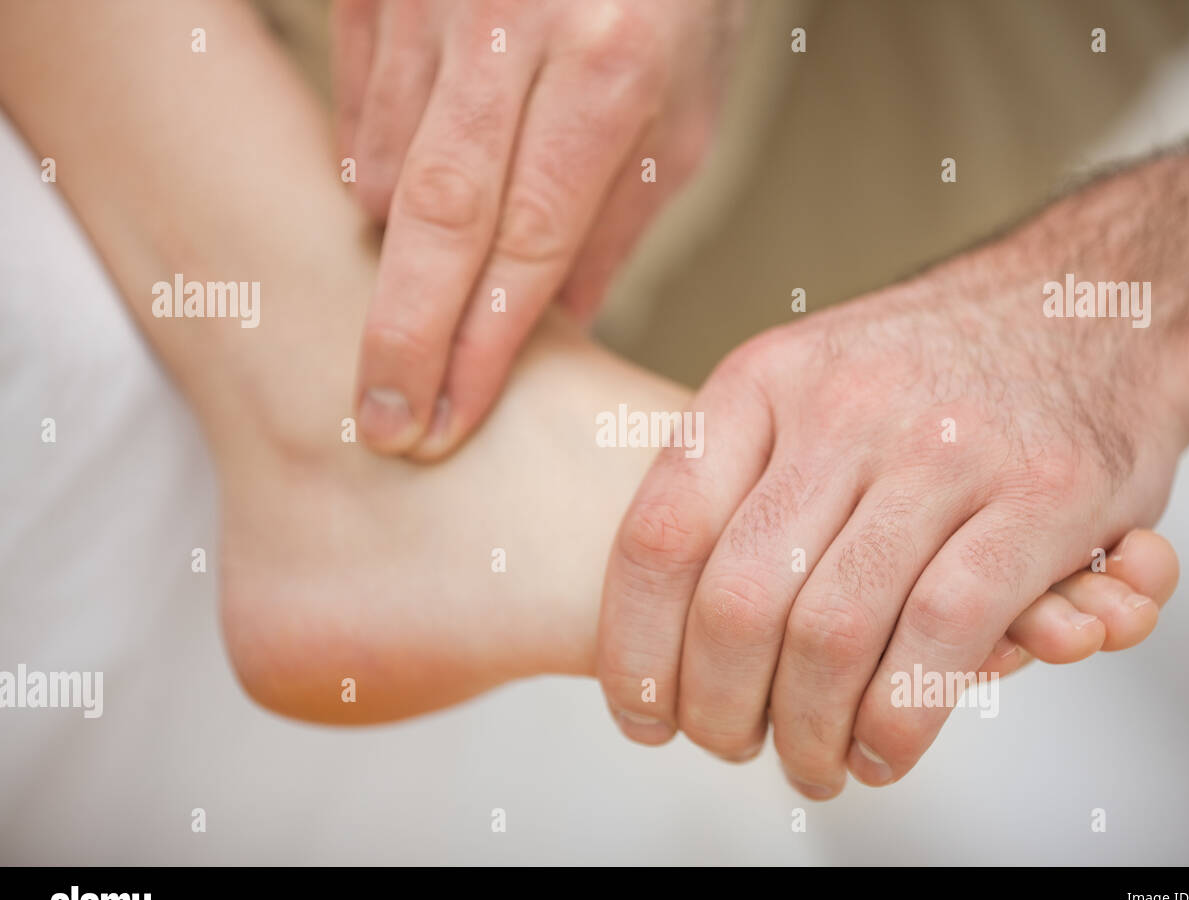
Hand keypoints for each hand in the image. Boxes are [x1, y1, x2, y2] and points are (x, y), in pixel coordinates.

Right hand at [335, 0, 740, 457]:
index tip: (447, 421)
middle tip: (383, 423)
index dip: (483, 344)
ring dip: (394, 254)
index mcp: (611, 68)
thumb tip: (555, 330)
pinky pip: (357, 107)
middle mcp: (515, 29)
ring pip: (385, 165)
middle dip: (405, 335)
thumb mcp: (683, 115)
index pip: (531, 241)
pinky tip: (401, 202)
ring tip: (412, 303)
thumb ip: (616, 225)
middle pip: (438, 215)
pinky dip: (373, 172)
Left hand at [597, 254, 1188, 796]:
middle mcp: (843, 407)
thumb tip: (662, 630)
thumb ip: (739, 481)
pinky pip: (940, 637)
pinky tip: (881, 750)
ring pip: (832, 633)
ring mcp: (945, 448)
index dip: (635, 648)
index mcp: (764, 381)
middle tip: (733, 747)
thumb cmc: (928, 372)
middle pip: (738, 602)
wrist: (1089, 303)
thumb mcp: (806, 384)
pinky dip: (898, 720)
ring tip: (811, 763)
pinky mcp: (1042, 495)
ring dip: (808, 731)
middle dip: (720, 708)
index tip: (639, 713)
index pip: (659, 534)